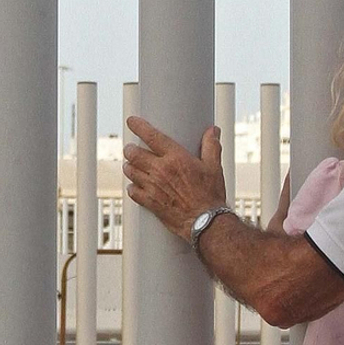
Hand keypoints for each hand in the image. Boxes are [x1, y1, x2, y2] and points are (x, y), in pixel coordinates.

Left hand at [124, 116, 226, 240]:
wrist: (206, 222)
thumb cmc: (210, 195)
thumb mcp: (214, 167)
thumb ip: (211, 146)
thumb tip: (212, 131)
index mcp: (176, 158)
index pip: (151, 136)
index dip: (139, 126)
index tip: (132, 122)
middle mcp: (161, 171)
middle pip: (134, 154)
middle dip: (130, 149)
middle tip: (131, 148)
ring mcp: (153, 187)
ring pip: (130, 171)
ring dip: (129, 167)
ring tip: (131, 165)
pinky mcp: (150, 202)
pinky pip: (133, 192)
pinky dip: (132, 187)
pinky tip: (135, 186)